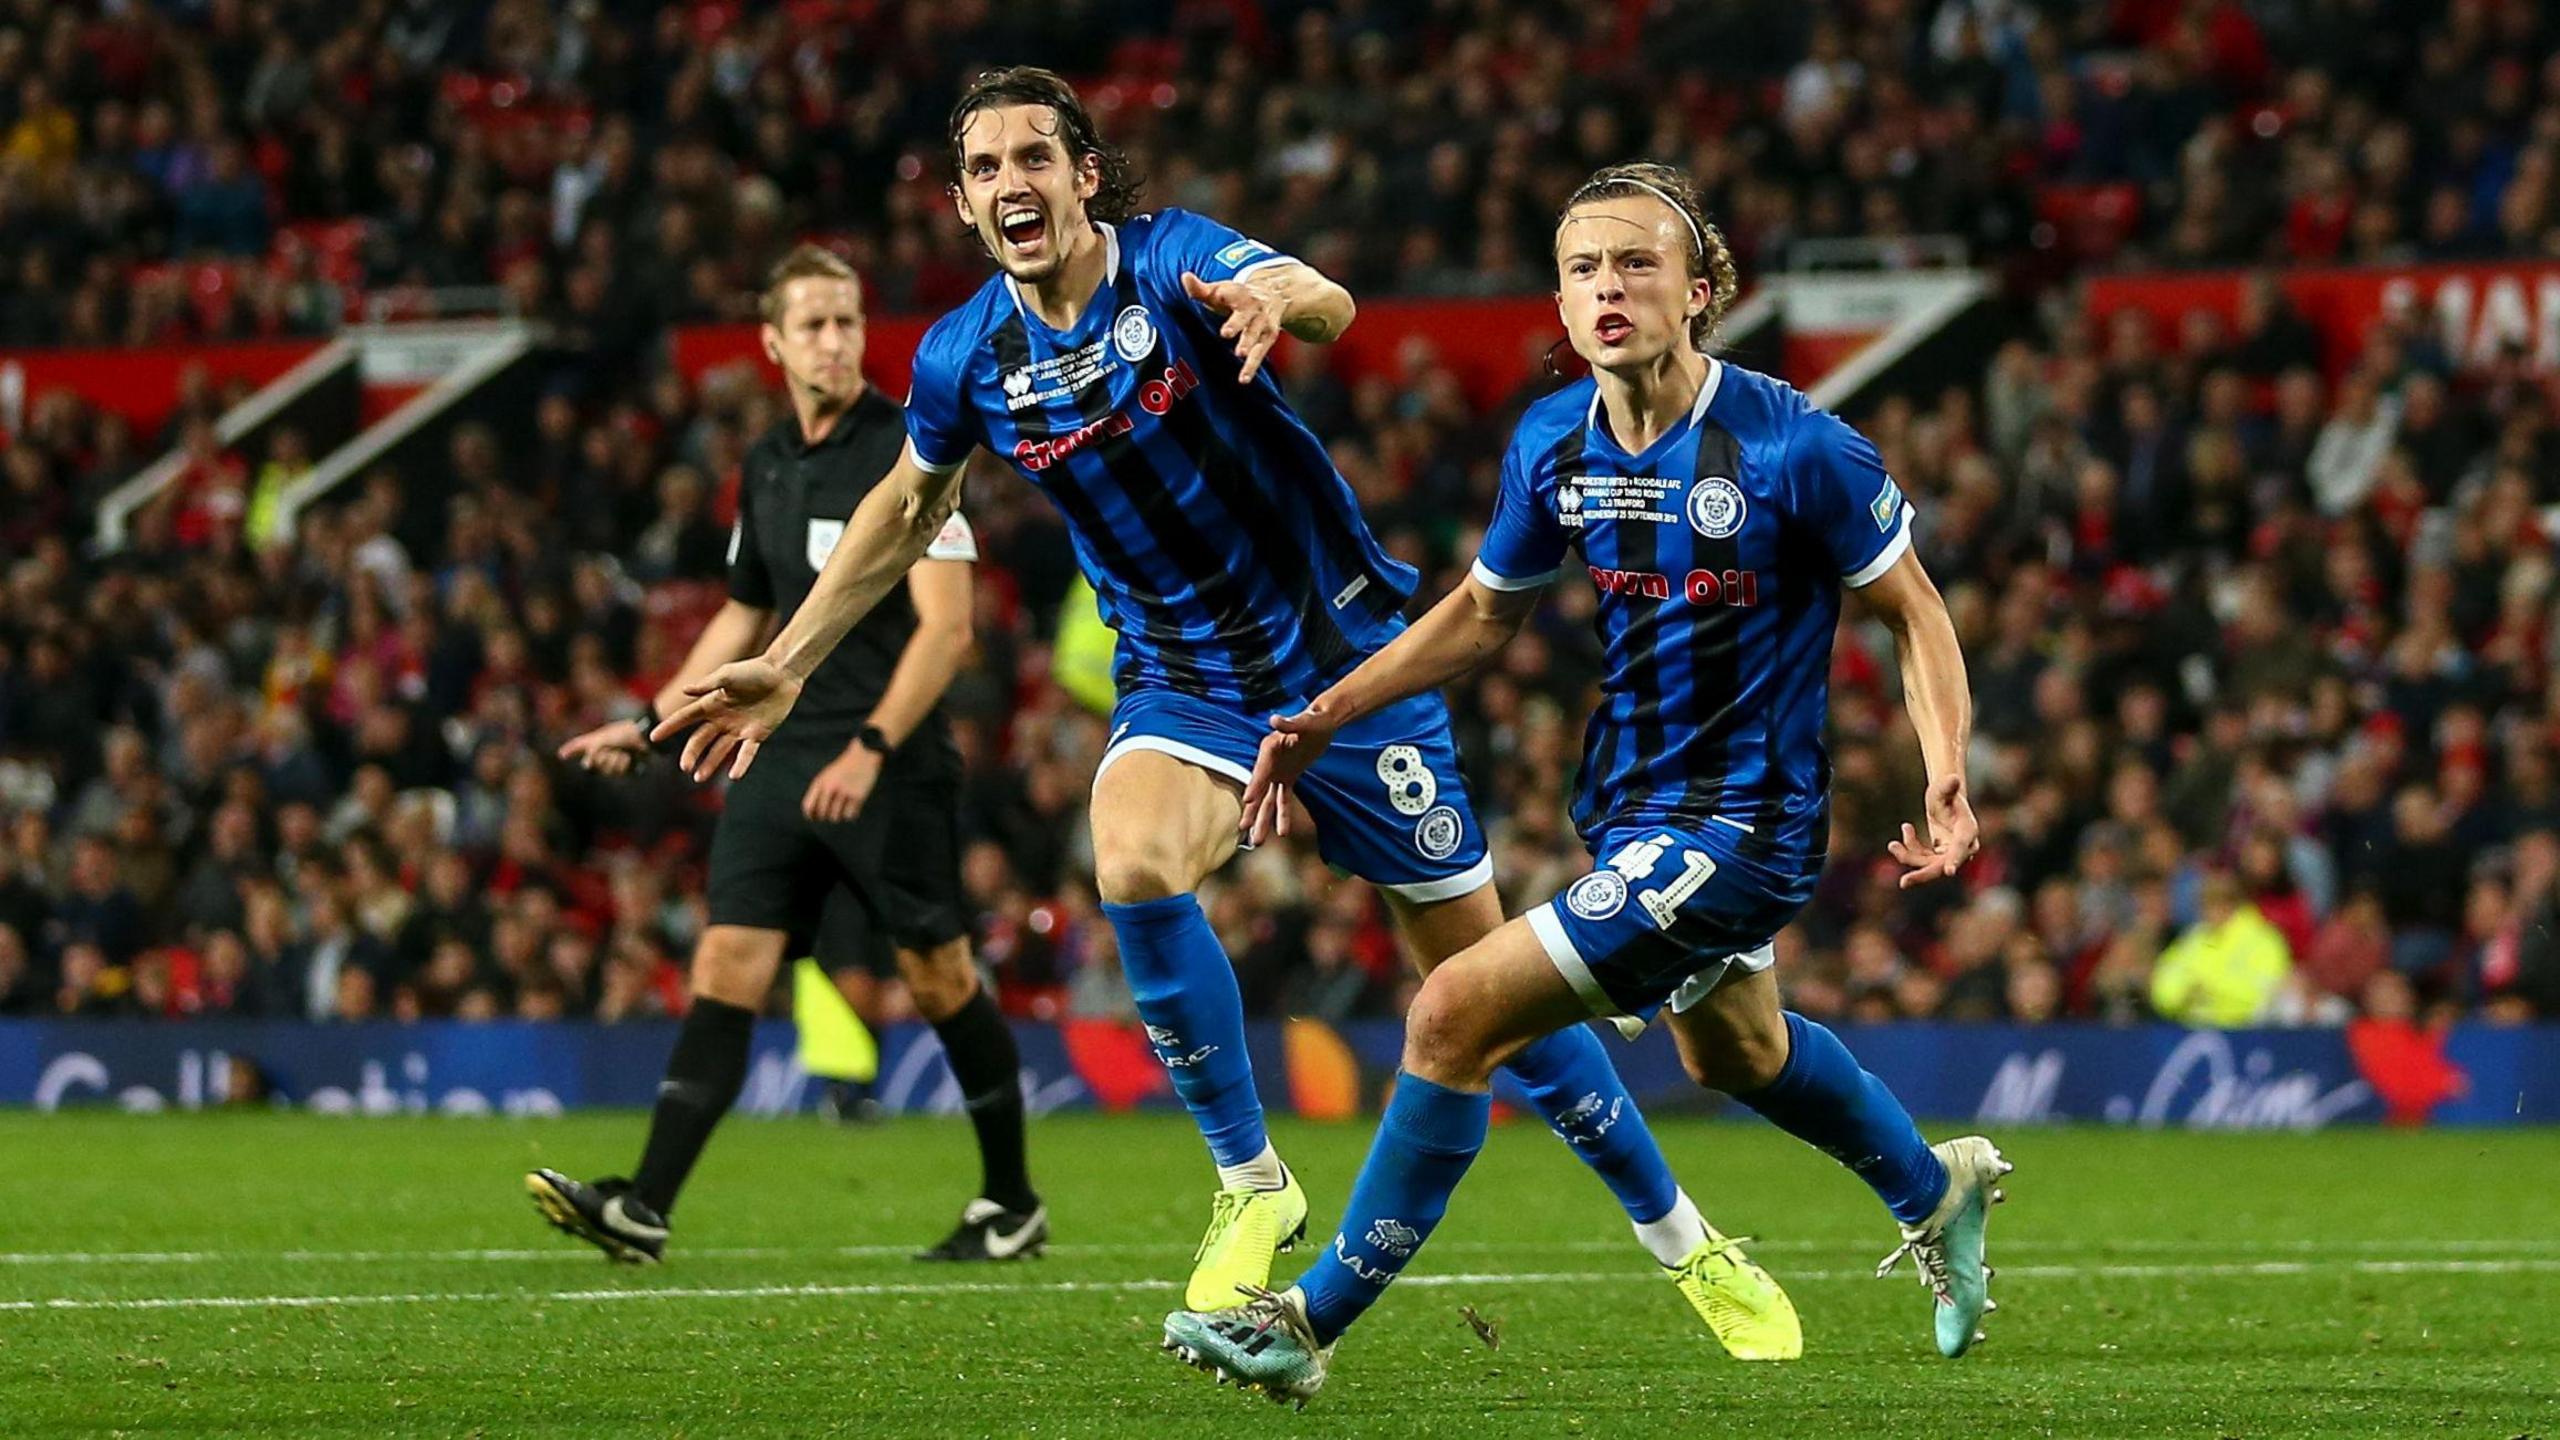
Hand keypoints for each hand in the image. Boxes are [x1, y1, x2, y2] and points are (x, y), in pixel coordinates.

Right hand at [558, 718, 648, 776]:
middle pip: (592, 765)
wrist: (644, 735)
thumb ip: (591, 752)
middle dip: (601, 760)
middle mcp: (603, 748)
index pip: (579, 744)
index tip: (562, 754)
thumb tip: (587, 764)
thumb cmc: (622, 733)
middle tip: (610, 751)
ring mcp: (614, 756)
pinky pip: (619, 773)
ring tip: (622, 753)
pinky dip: (624, 765)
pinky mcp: (626, 764)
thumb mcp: (602, 740)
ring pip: (607, 770)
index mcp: (596, 739)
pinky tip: (629, 758)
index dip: (571, 749)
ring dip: (614, 762)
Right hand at [649, 657, 804, 781]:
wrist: (782, 674)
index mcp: (711, 704)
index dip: (670, 727)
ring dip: (710, 764)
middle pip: (700, 739)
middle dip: (691, 753)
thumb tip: (684, 691)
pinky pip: (747, 753)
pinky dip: (740, 764)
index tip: (653, 738)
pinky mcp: (756, 734)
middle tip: (684, 767)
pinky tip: (734, 776)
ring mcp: (738, 728)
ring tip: (699, 778)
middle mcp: (722, 719)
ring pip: (719, 750)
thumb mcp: (727, 675)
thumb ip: (707, 685)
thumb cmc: (753, 670)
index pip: (685, 718)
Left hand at [802, 743, 881, 823]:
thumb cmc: (843, 768)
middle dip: (825, 816)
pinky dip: (850, 815)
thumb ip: (819, 791)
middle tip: (831, 813)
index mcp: (820, 781)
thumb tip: (813, 814)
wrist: (864, 755)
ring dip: (838, 816)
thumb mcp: (826, 775)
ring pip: (835, 817)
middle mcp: (831, 787)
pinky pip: (849, 815)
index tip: (814, 818)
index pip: (808, 806)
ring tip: (842, 810)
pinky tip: (853, 808)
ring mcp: (845, 791)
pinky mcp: (858, 795)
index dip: (810, 815)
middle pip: (822, 813)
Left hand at [1180, 270, 1285, 383]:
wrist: (1275, 294)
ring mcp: (1261, 323)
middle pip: (1244, 316)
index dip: (1224, 294)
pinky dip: (1252, 367)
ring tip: (1240, 354)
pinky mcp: (1267, 338)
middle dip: (1236, 323)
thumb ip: (1200, 288)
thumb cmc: (1237, 296)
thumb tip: (1184, 276)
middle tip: (1226, 332)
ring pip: (1254, 334)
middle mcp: (1252, 308)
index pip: (1230, 292)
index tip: (1217, 294)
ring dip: (1247, 343)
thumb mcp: (1219, 290)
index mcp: (1237, 294)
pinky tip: (1243, 379)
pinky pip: (1260, 353)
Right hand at [1239, 706, 1340, 845]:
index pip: (1260, 769)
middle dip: (1252, 811)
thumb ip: (1289, 723)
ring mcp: (1278, 772)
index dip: (1254, 784)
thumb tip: (1274, 719)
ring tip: (1258, 841)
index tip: (1248, 800)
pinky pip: (1283, 799)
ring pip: (1268, 800)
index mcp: (1270, 748)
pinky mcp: (1288, 777)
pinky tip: (1281, 831)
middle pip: (1259, 790)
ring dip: (1264, 820)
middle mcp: (1270, 763)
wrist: (1323, 721)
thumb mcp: (1305, 721)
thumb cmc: (1315, 719)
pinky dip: (1282, 814)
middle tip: (1244, 830)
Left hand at [1889, 774, 1979, 889]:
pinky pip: (1921, 859)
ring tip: (1892, 845)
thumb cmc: (1945, 792)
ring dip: (1907, 856)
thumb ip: (1948, 787)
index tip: (1949, 871)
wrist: (1944, 799)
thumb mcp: (1943, 789)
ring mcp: (1950, 853)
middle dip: (1922, 874)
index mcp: (1968, 831)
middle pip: (1942, 865)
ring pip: (1927, 864)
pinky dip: (1909, 848)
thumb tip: (1954, 779)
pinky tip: (1906, 829)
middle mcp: (1963, 847)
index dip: (1955, 858)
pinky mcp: (1938, 856)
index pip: (1962, 847)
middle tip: (1903, 882)